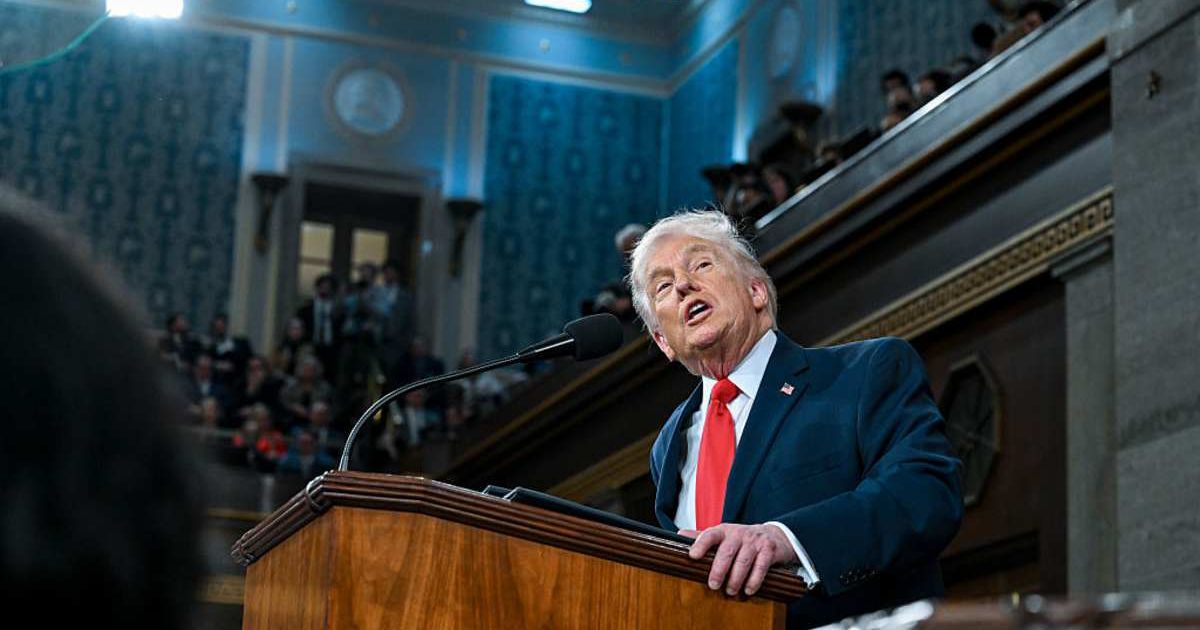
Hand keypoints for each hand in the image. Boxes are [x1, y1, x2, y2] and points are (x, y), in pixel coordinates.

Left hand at [679, 523, 797, 596]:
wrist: (775, 535)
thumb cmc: (743, 540)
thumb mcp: (724, 536)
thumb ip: (704, 537)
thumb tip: (680, 534)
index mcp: (724, 531)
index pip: (710, 534)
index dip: (700, 544)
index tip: (692, 556)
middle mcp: (739, 534)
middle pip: (726, 551)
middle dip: (719, 569)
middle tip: (713, 585)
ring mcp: (755, 541)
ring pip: (743, 560)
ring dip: (736, 578)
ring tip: (730, 591)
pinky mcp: (769, 549)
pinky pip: (760, 566)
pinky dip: (754, 580)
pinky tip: (748, 590)